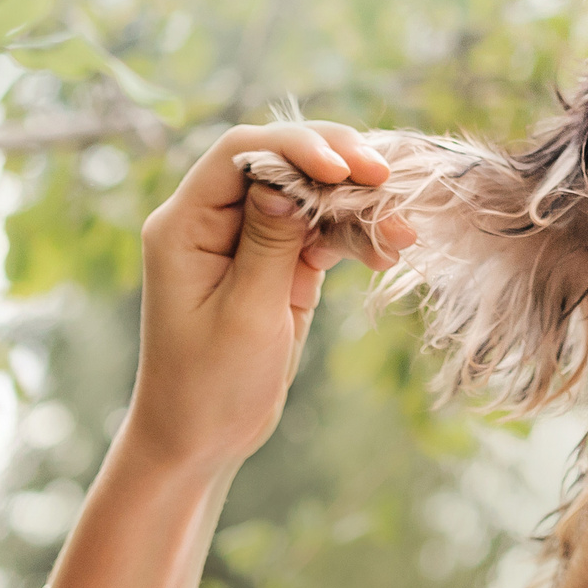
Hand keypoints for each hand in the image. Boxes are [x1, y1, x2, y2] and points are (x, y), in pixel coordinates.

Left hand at [125, 121, 412, 473]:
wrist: (202, 440)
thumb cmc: (210, 386)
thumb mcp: (244, 315)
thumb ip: (268, 243)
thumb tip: (286, 182)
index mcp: (184, 224)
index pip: (240, 154)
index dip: (295, 147)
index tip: (345, 168)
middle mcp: (212, 219)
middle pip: (279, 163)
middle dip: (336, 167)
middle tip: (387, 180)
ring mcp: (248, 239)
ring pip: (309, 196)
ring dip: (356, 207)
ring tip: (403, 230)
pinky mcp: (278, 263)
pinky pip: (320, 232)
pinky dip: (355, 238)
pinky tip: (388, 251)